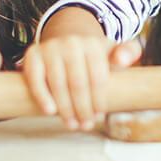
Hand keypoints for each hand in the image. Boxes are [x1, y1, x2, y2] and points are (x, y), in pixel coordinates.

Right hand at [21, 22, 141, 130]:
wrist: (66, 35)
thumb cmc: (92, 53)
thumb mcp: (113, 50)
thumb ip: (128, 52)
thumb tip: (122, 60)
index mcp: (93, 44)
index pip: (97, 78)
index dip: (98, 100)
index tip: (99, 116)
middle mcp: (71, 43)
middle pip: (78, 83)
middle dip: (82, 109)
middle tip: (85, 125)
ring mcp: (50, 48)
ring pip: (58, 84)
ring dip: (65, 108)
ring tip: (72, 124)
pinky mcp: (33, 54)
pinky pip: (35, 78)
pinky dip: (42, 96)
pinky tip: (50, 111)